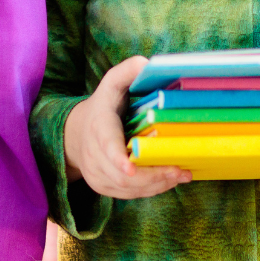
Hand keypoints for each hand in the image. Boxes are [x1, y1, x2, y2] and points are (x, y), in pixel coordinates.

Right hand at [63, 56, 190, 199]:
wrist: (77, 132)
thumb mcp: (113, 81)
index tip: (130, 168)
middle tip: (181, 170)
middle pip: (123, 174)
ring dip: (156, 184)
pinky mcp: (104, 186)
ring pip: (128, 188)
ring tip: (182, 175)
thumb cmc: (104, 104)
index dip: (116, 158)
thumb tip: (149, 65)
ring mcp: (97, 173)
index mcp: (99, 126)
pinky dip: (151, 189)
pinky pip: (129, 194)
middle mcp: (94, 154)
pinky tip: (170, 180)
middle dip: (153, 174)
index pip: (106, 144)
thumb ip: (129, 70)